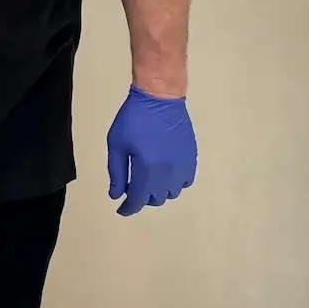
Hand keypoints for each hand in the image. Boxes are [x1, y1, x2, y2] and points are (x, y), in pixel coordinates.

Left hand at [105, 85, 196, 215]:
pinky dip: (173, 183)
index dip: (129, 208)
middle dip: (142, 197)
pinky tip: (163, 172)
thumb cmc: (133, 119)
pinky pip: (185, 182)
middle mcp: (169, 174)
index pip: (139, 199)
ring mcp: (183, 167)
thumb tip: (117, 195)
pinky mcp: (191, 159)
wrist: (160, 98)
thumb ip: (117, 172)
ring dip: (158, 191)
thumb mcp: (117, 144)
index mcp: (148, 170)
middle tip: (131, 186)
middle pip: (156, 198)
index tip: (121, 209)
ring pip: (172, 193)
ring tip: (146, 177)